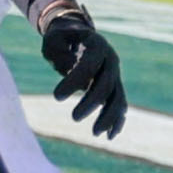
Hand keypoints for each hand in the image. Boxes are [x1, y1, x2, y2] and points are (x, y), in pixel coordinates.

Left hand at [39, 10, 127, 140]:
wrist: (78, 37)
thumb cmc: (61, 39)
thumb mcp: (54, 39)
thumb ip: (59, 51)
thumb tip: (69, 68)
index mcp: (97, 45)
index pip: (89, 64)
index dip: (74, 80)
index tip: (56, 97)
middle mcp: (111, 59)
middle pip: (106, 83)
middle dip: (92, 102)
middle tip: (74, 117)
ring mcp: (115, 74)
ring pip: (118, 97)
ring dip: (109, 116)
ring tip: (96, 134)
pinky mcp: (114, 86)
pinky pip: (119, 104)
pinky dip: (117, 120)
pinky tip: (109, 136)